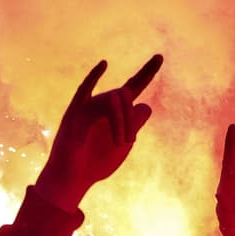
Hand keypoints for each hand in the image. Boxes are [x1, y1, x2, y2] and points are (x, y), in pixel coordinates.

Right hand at [34, 54, 163, 211]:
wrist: (74, 179)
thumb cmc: (96, 164)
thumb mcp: (123, 145)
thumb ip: (135, 125)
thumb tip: (145, 105)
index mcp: (117, 112)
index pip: (134, 87)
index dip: (147, 72)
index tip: (160, 56)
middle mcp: (103, 105)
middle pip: (126, 95)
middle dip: (131, 118)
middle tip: (128, 142)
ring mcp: (88, 106)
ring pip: (114, 98)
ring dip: (122, 121)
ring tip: (121, 143)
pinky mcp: (75, 112)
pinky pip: (85, 90)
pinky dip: (94, 76)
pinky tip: (104, 65)